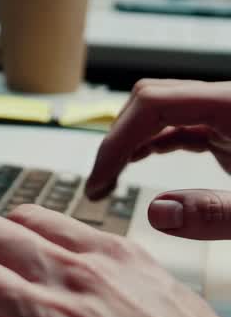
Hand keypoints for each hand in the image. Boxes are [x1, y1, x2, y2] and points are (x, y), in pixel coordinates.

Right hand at [86, 79, 230, 238]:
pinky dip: (152, 143)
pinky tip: (137, 160)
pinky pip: (179, 125)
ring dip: (131, 141)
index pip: (154, 104)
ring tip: (111, 177)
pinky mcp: (226, 126)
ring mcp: (223, 112)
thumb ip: (213, 212)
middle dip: (117, 140)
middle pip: (150, 101)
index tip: (99, 178)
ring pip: (160, 111)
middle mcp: (223, 102)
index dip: (118, 138)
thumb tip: (158, 214)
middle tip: (98, 184)